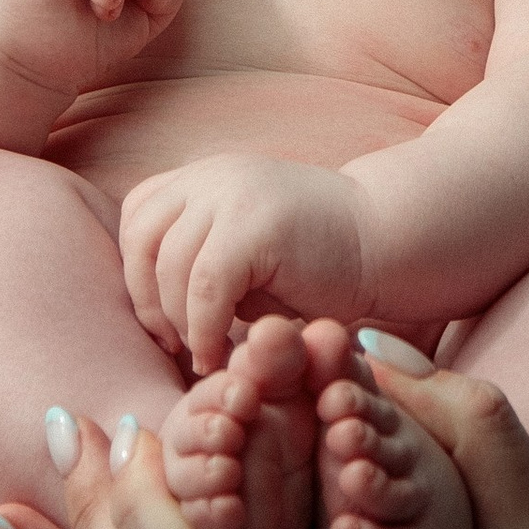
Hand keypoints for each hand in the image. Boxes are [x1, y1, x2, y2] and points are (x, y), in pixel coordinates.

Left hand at [117, 152, 373, 371]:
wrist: (390, 241)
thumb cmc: (320, 263)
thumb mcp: (245, 251)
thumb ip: (199, 259)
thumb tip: (148, 306)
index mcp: (206, 176)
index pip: (138, 217)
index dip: (138, 273)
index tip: (161, 320)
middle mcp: (212, 175)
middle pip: (141, 240)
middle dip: (147, 302)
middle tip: (173, 345)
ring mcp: (233, 192)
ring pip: (170, 267)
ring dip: (179, 322)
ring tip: (203, 353)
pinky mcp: (256, 223)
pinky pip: (204, 286)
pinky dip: (203, 329)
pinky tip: (219, 353)